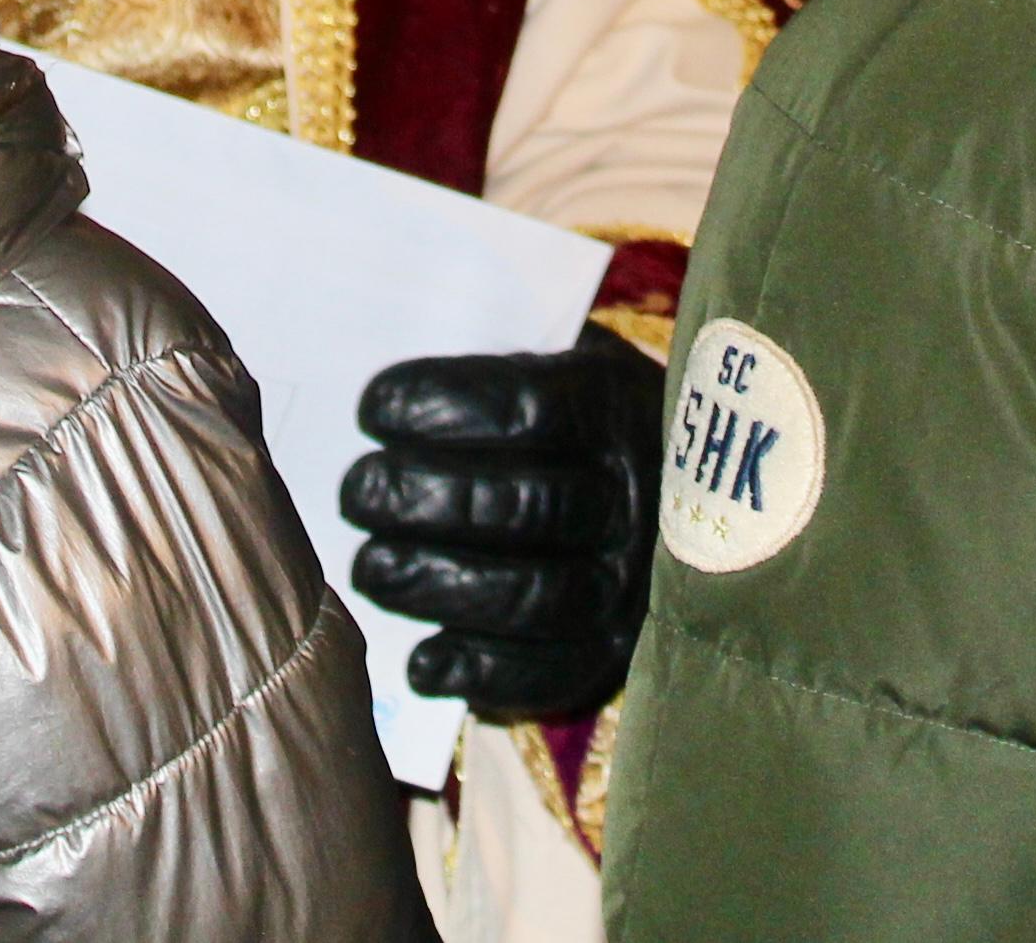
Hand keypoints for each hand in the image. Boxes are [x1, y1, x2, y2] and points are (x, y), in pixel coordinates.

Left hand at [342, 327, 661, 719]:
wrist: (677, 490)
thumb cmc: (573, 417)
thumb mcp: (555, 362)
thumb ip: (489, 373)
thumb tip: (390, 398)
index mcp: (615, 409)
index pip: (529, 408)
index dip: (445, 407)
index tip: (373, 410)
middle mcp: (634, 499)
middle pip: (526, 507)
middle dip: (427, 501)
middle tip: (358, 492)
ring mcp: (630, 584)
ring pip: (535, 597)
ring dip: (439, 588)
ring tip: (371, 568)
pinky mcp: (616, 654)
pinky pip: (550, 674)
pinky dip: (480, 673)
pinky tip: (421, 662)